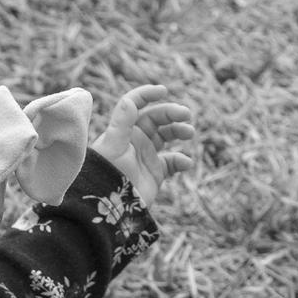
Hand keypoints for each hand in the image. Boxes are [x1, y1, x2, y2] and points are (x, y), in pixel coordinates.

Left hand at [92, 84, 195, 206]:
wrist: (111, 206)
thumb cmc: (107, 173)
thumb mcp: (113, 146)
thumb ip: (122, 122)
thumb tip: (130, 101)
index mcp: (124, 129)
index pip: (136, 104)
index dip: (148, 94)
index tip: (164, 91)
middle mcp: (136, 139)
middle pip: (157, 118)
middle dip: (172, 113)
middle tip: (187, 115)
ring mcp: (147, 155)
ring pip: (167, 136)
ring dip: (179, 131)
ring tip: (190, 133)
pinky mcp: (156, 172)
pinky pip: (172, 162)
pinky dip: (181, 161)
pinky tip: (185, 163)